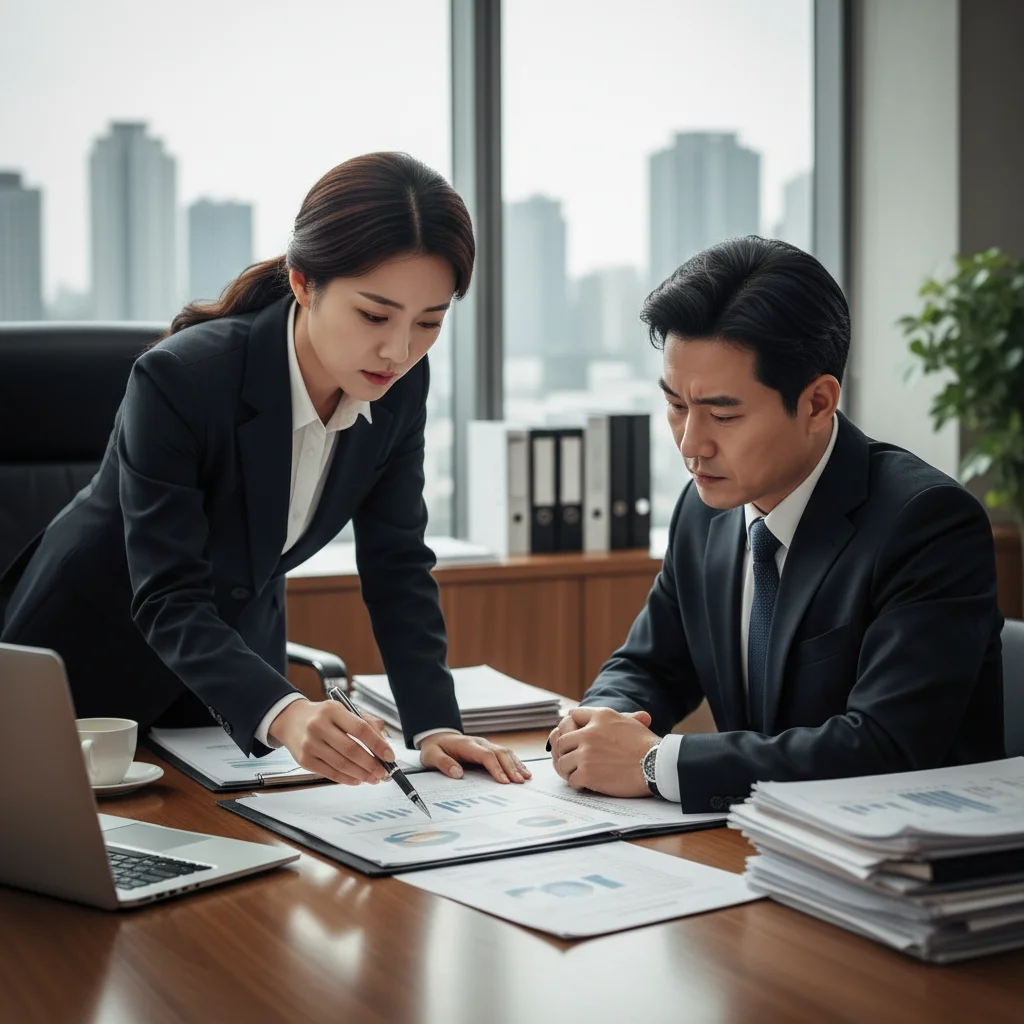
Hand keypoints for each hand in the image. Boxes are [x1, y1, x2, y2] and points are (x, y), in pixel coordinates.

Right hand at [269, 698, 394, 785]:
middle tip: (383, 772)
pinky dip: (347, 778)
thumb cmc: (321, 716)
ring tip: (373, 778)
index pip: (360, 728)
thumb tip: (383, 744)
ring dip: (361, 774)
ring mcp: (310, 744)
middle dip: (371, 764)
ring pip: (341, 764)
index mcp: (332, 710)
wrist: (290, 720)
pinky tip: (357, 779)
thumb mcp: (343, 710)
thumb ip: (365, 723)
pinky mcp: (304, 760)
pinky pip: (330, 773)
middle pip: (351, 749)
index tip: (389, 755)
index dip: (377, 744)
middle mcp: (319, 726)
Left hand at [418, 732, 532, 783]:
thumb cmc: (435, 748)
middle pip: (500, 753)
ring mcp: (485, 745)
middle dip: (511, 767)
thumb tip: (457, 773)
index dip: (496, 768)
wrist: (437, 736)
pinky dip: (515, 762)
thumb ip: (443, 763)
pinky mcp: (488, 748)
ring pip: (505, 752)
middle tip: (519, 782)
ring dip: (516, 764)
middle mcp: (479, 743)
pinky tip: (522, 770)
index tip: (504, 781)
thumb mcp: (431, 756)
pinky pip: (505, 754)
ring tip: (526, 777)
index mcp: (467, 745)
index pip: (485, 755)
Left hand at [552, 706, 656, 796]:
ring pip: (563, 762)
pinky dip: (578, 783)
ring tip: (579, 773)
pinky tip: (587, 783)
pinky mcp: (587, 773)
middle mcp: (589, 732)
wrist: (656, 765)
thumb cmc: (646, 745)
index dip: (571, 727)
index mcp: (600, 716)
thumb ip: (608, 717)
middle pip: (561, 741)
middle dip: (565, 751)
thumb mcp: (628, 721)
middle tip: (572, 760)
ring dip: (569, 769)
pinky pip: (572, 779)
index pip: (572, 716)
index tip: (573, 738)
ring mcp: (586, 753)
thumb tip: (595, 713)